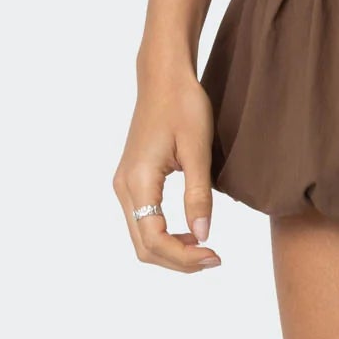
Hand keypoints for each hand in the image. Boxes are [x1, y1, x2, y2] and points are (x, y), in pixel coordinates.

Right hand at [113, 66, 220, 273]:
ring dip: (172, 252)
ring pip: (141, 239)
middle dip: (178, 261)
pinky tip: (190, 232)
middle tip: (214, 258)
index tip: (215, 254)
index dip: (184, 256)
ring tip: (205, 249)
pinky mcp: (131, 181)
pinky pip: (143, 223)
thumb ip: (198, 195)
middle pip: (144, 246)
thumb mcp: (198, 151)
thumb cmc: (184, 106)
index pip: (154, 239)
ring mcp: (125, 185)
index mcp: (139, 180)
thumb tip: (202, 236)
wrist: (163, 78)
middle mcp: (124, 186)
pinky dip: (165, 237)